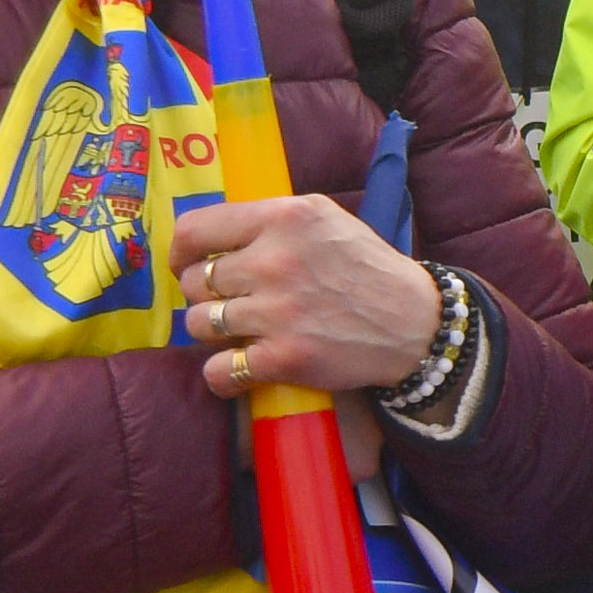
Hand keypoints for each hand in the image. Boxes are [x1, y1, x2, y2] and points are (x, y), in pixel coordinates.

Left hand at [168, 190, 441, 400]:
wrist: (413, 322)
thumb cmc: (366, 268)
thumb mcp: (323, 217)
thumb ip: (270, 219)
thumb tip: (213, 236)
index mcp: (283, 219)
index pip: (195, 231)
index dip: (180, 252)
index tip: (185, 265)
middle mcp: (275, 261)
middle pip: (195, 282)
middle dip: (203, 296)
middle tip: (226, 302)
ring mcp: (277, 312)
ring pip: (200, 324)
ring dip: (212, 333)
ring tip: (238, 332)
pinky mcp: (284, 357)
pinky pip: (219, 370)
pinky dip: (221, 375)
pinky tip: (236, 370)